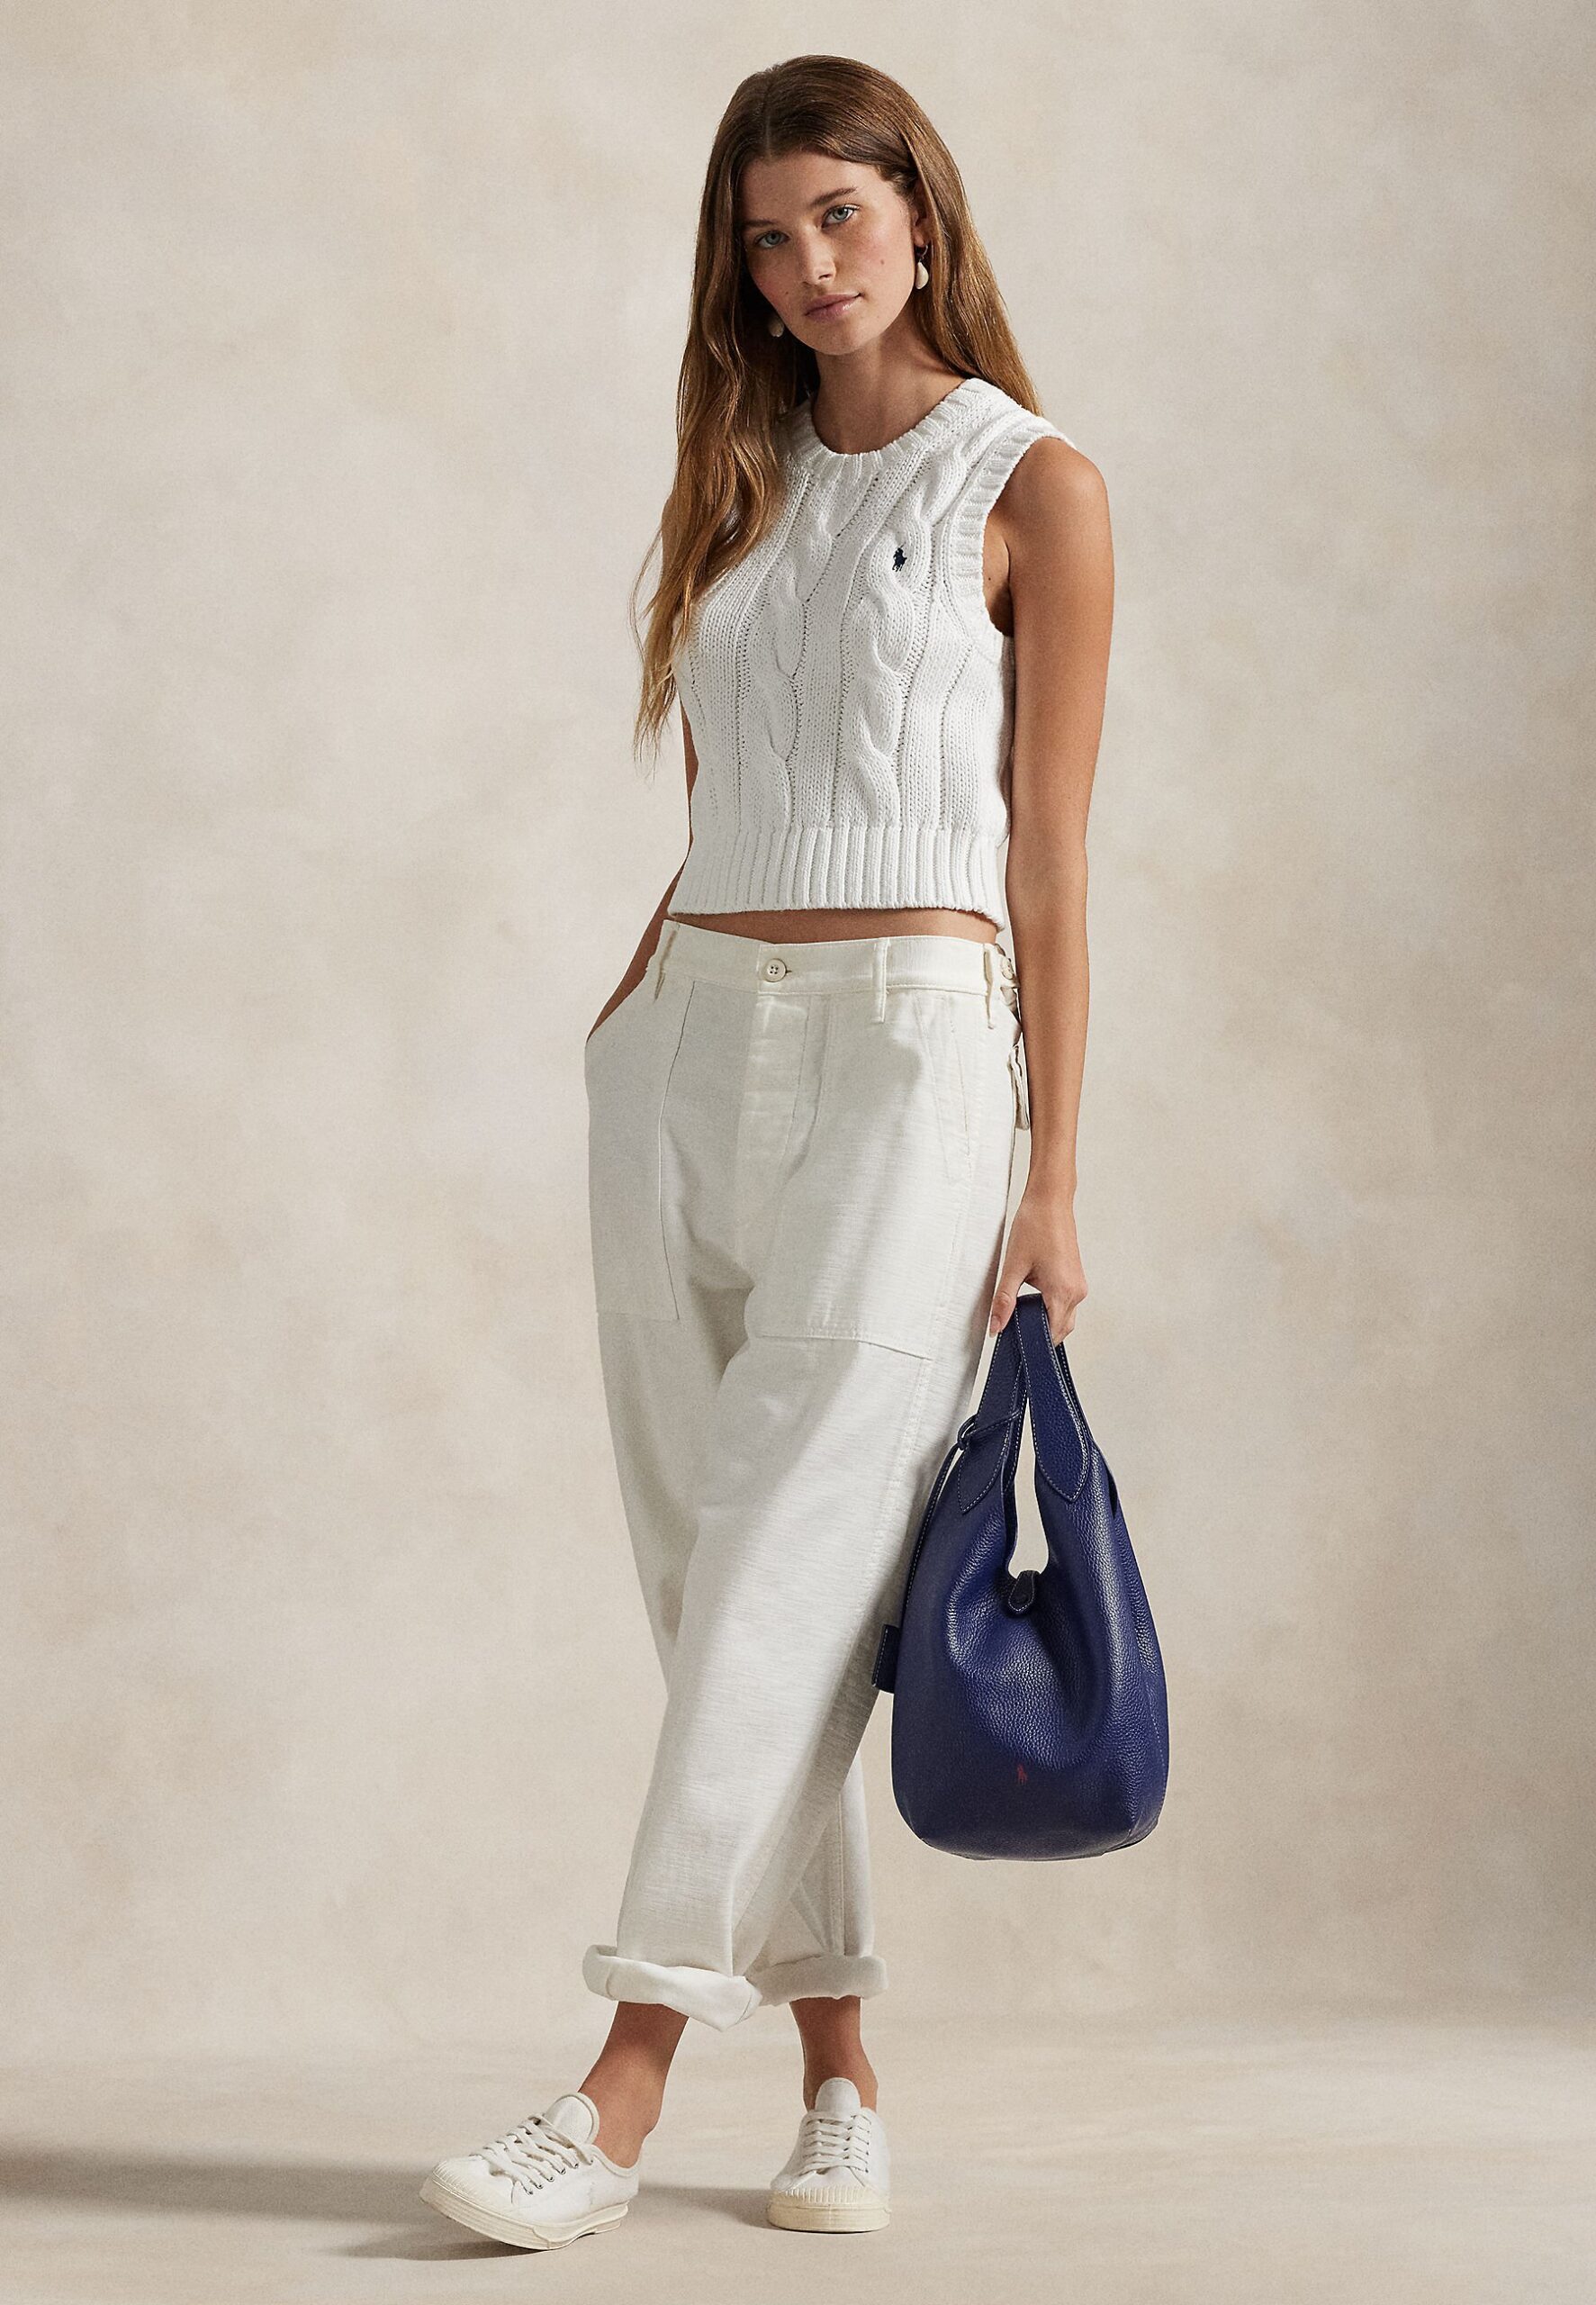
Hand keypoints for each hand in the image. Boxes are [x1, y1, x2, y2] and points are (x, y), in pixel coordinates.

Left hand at [987, 1177, 1086, 1342]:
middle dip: (1038, 1335)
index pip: (1051, 1334)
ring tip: (1020, 1316)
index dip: (1033, 1343)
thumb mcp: (1013, 1266)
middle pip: (1060, 1330)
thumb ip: (1004, 1300)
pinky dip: (1050, 1309)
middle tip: (1014, 1332)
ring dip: (1045, 1321)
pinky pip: (1065, 1304)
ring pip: (1064, 1318)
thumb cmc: (1035, 1226)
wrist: (1050, 1201)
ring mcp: (1078, 1285)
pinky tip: (1032, 1303)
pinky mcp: (1075, 1278)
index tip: (1015, 1346)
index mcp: (1063, 1292)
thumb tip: (996, 1327)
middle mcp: (1076, 1292)